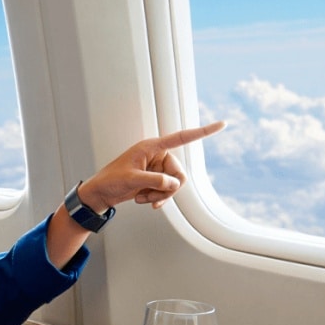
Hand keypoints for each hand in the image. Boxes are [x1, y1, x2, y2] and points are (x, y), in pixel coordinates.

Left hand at [79, 121, 225, 211]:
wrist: (101, 193)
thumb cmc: (111, 180)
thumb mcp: (132, 180)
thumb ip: (155, 180)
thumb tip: (174, 183)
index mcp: (152, 147)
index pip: (181, 137)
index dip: (202, 132)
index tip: (222, 124)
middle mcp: (157, 156)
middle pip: (180, 173)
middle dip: (167, 188)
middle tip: (151, 196)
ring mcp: (157, 168)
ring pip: (174, 184)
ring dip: (160, 195)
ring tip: (143, 197)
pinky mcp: (156, 180)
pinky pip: (168, 190)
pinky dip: (157, 198)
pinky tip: (144, 200)